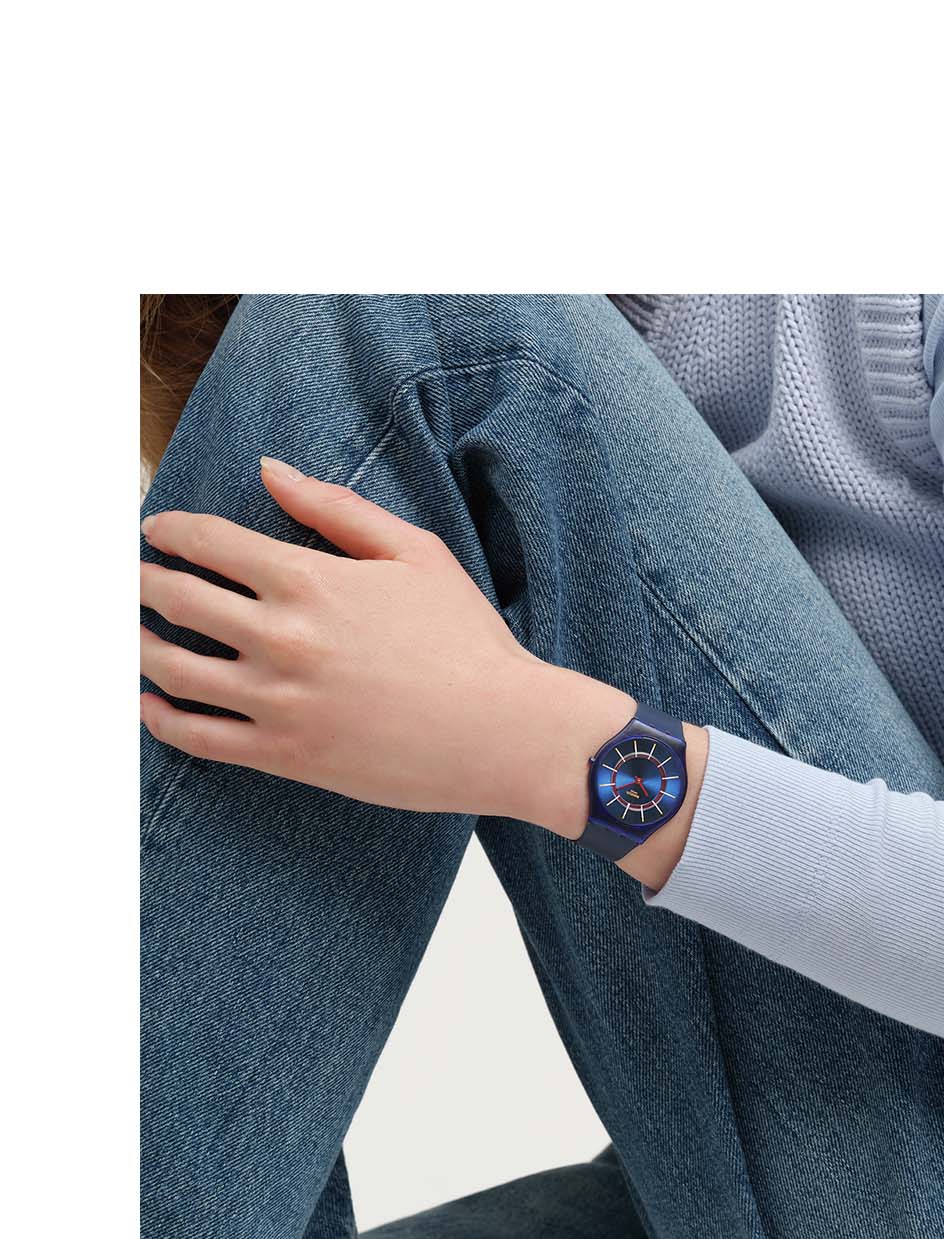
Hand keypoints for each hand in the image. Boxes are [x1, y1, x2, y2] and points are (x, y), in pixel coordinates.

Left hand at [139, 458, 633, 829]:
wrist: (503, 732)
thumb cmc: (468, 641)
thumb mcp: (416, 553)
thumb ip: (336, 508)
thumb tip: (270, 471)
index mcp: (309, 579)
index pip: (206, 542)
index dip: (169, 531)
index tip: (155, 532)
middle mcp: (281, 637)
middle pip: (175, 600)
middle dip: (142, 584)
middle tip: (133, 582)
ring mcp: (277, 700)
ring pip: (172, 669)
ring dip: (140, 647)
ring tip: (135, 638)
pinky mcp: (284, 755)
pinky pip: (197, 738)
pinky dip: (161, 719)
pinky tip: (151, 704)